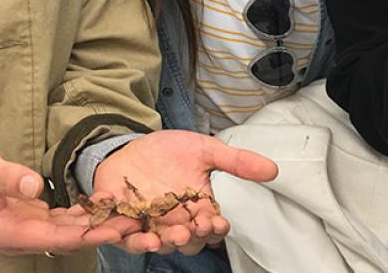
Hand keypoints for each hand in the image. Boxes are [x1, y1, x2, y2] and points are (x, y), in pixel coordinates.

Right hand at [0, 138, 123, 255]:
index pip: (50, 238)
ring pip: (66, 231)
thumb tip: (34, 185)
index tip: (110, 230)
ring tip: (127, 214)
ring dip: (95, 224)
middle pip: (64, 239)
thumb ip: (5, 176)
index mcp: (3, 230)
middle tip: (132, 222)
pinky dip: (82, 213)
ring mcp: (24, 227)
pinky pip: (61, 219)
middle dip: (98, 231)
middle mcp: (17, 235)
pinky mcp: (29, 215)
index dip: (82, 235)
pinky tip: (103, 204)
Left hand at [92, 129, 277, 255]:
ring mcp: (145, 224)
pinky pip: (116, 231)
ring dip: (153, 243)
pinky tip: (116, 226)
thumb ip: (235, 161)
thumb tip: (272, 169)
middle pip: (184, 242)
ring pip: (151, 243)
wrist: (134, 146)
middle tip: (187, 230)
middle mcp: (172, 223)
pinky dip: (115, 231)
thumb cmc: (170, 152)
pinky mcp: (118, 219)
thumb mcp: (205, 150)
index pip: (210, 228)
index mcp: (195, 210)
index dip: (214, 228)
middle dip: (186, 238)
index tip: (216, 220)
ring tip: (155, 238)